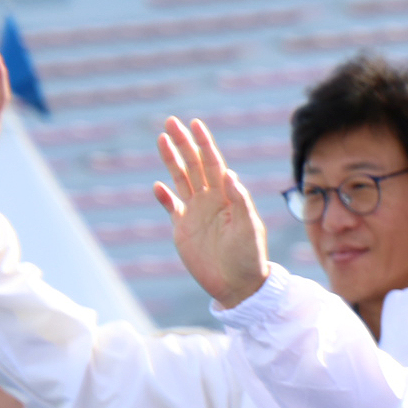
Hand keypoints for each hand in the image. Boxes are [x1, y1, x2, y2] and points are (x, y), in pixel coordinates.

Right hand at [153, 117, 271, 308]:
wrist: (238, 285)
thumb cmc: (250, 257)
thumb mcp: (248, 228)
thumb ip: (239, 201)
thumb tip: (229, 174)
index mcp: (228, 196)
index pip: (214, 163)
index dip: (204, 143)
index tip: (195, 123)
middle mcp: (211, 200)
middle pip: (194, 165)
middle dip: (183, 143)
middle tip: (170, 121)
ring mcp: (196, 213)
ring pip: (181, 180)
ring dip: (171, 160)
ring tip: (161, 139)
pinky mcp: (183, 229)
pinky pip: (171, 207)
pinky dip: (164, 196)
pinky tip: (157, 185)